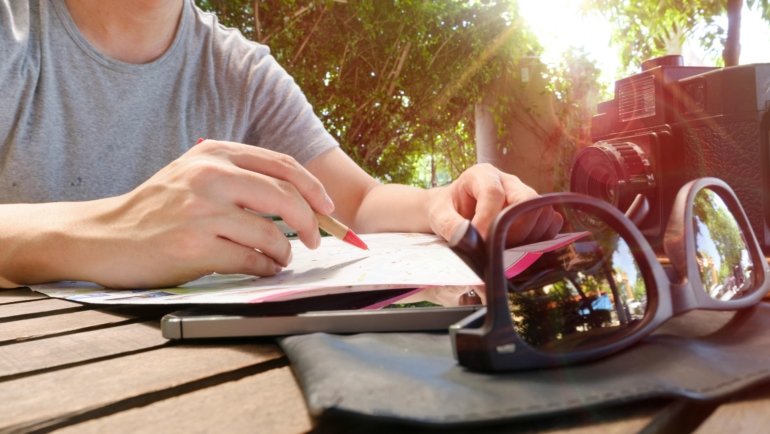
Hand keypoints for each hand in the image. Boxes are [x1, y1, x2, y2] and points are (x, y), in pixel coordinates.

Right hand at [53, 140, 332, 287]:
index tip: (328, 208)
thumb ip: (238, 177)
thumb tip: (298, 200)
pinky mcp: (193, 246)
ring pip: (271, 233)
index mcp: (214, 153)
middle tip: (315, 239)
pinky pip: (250, 260)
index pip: (281, 165)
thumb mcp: (193, 174)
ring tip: (281, 258)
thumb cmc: (156, 209)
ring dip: (285, 252)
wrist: (103, 237)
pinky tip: (262, 269)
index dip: (313, 188)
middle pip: (285, 197)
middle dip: (311, 222)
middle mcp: (209, 176)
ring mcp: (201, 211)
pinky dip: (265, 268)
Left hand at [427, 163, 561, 245]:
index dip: (488, 219)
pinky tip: (521, 248)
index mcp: (482, 175)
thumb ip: (450, 225)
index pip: (494, 193)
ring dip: (527, 236)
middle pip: (527, 199)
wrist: (453, 210)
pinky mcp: (534, 211)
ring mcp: (524, 195)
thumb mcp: (438, 215)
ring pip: (541, 212)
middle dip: (515, 228)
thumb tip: (468, 238)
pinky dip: (541, 238)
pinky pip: (550, 221)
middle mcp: (508, 181)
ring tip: (504, 248)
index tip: (479, 242)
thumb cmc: (446, 209)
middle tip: (496, 247)